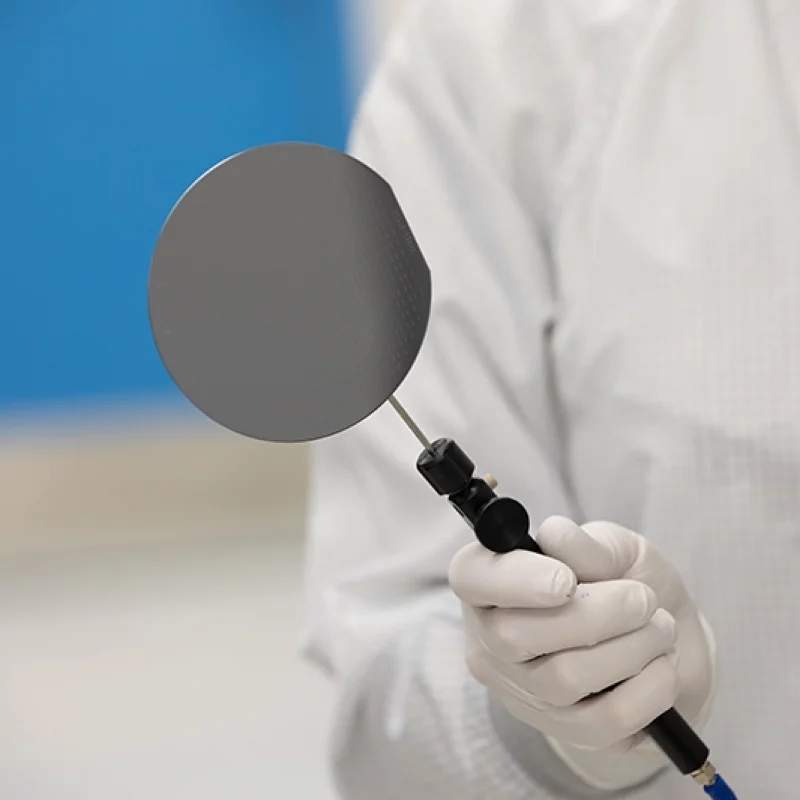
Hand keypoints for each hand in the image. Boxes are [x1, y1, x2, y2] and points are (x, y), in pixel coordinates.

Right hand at [448, 516, 715, 756]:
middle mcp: (492, 641)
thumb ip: (586, 544)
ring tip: (660, 626)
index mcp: (492, 582)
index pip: (469, 577)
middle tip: (643, 598)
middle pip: (513, 636)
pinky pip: (602, 720)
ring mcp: (524, 693)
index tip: (567, 580)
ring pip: (562, 678)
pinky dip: (647, 690)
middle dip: (593, 614)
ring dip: (630, 648)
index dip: (513, 579)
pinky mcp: (566, 732)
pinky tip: (663, 666)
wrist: (670, 642)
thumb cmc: (626, 582)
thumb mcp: (614, 548)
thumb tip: (554, 536)